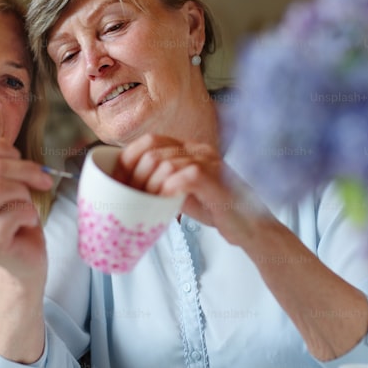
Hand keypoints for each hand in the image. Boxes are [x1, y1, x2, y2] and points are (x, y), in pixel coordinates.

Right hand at [0, 135, 53, 286]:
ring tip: (26, 207)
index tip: (18, 157)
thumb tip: (14, 152)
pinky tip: (26, 224)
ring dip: (24, 195)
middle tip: (42, 182)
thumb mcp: (11, 185)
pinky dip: (29, 214)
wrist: (25, 260)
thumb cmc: (19, 219)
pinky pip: (13, 213)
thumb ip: (5, 166)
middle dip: (26, 172)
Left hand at [116, 134, 269, 246]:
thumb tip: (127, 187)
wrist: (249, 227)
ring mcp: (209, 162)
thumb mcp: (181, 193)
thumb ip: (160, 183)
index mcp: (189, 149)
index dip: (128, 158)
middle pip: (153, 151)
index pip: (150, 140)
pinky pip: (184, 176)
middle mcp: (199, 150)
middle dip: (134, 176)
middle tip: (130, 197)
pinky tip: (165, 202)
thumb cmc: (216, 210)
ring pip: (165, 163)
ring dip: (149, 186)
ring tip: (147, 204)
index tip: (118, 181)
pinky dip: (168, 190)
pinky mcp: (216, 180)